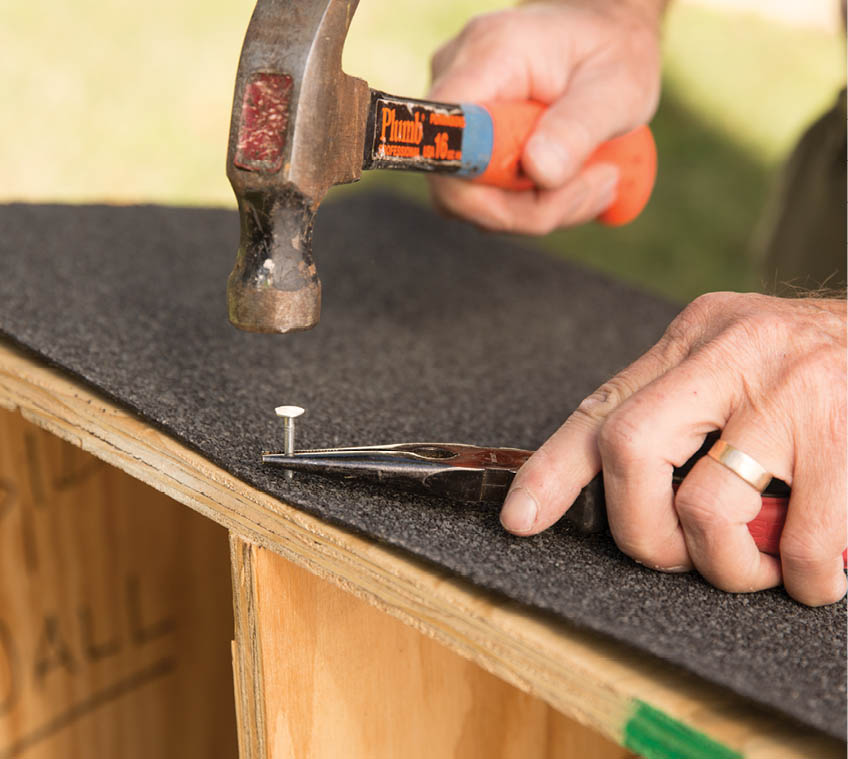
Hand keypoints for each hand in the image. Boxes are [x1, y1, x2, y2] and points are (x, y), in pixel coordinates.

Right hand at [427, 0, 663, 233]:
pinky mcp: (462, 143)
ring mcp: (452, 115)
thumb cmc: (614, 52)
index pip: (445, 130)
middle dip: (527, 208)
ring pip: (470, 199)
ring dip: (536, 209)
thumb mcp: (618, 86)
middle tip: (598, 186)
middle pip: (455, 182)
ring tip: (596, 180)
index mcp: (490, 55)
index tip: (543, 187)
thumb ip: (578, 128)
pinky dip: (527, 204)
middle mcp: (454, 80)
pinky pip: (481, 196)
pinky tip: (569, 182)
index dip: (480, 178)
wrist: (606, 37)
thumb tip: (539, 171)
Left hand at [501, 293, 846, 605]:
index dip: (551, 471)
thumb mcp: (741, 365)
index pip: (602, 406)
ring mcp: (793, 387)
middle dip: (642, 531)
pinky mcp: (846, 430)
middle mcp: (735, 349)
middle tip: (676, 556)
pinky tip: (819, 569)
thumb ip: (684, 410)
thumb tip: (622, 485)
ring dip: (728, 564)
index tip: (520, 521)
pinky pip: (800, 542)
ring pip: (705, 507)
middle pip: (630, 448)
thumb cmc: (825, 375)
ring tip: (760, 562)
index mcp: (697, 336)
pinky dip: (805, 576)